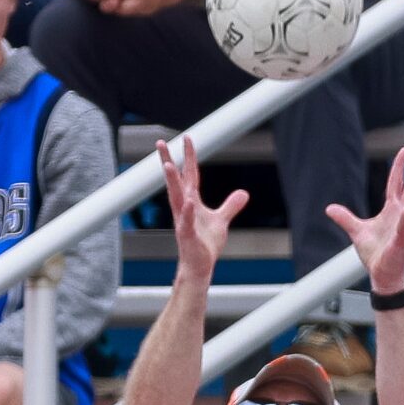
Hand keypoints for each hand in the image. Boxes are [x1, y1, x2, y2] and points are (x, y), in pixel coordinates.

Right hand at [159, 139, 247, 282]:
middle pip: (176, 181)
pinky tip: (189, 201)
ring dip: (172, 182)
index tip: (187, 137)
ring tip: (169, 164)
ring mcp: (183, 221)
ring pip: (176, 198)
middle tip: (160, 143)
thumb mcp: (221, 221)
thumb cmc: (206, 244)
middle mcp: (183, 208)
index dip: (189, 156)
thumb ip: (230, 205)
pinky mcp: (187, 236)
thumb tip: (244, 193)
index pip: (190, 174)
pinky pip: (186, 222)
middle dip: (168, 161)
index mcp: (191, 201)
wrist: (200, 267)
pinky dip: (188, 212)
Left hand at [326, 148, 403, 294]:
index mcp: (392, 211)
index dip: (400, 168)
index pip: (396, 184)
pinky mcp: (401, 242)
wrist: (381, 274)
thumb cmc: (375, 254)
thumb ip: (345, 218)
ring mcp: (403, 228)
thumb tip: (330, 208)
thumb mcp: (356, 231)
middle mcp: (401, 215)